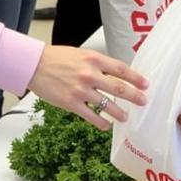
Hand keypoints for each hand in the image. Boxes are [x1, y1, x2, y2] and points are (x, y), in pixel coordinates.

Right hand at [27, 45, 148, 130]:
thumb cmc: (57, 58)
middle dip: (134, 96)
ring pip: (107, 105)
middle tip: (143, 102)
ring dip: (119, 113)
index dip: (136, 78)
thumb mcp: (82, 54)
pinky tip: (106, 125)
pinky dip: (101, 123)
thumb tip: (116, 74)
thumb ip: (98, 64)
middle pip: (118, 88)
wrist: (34, 65)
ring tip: (125, 117)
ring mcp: (81, 90)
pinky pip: (91, 116)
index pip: (121, 69)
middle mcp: (89, 74)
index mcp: (94, 59)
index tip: (145, 84)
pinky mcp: (71, 103)